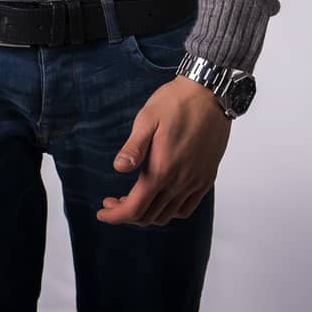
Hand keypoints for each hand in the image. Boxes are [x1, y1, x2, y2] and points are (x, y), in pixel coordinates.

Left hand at [96, 75, 231, 227]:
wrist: (210, 94)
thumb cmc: (176, 102)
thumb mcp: (147, 118)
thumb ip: (134, 147)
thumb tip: (118, 168)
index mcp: (161, 169)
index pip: (134, 208)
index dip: (115, 216)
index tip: (102, 213)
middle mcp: (179, 182)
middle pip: (148, 216)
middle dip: (126, 214)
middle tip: (113, 202)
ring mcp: (195, 182)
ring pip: (167, 215)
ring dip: (147, 214)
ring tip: (134, 199)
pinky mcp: (206, 178)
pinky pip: (186, 209)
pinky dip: (170, 212)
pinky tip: (161, 199)